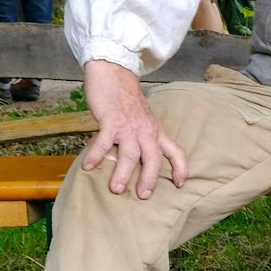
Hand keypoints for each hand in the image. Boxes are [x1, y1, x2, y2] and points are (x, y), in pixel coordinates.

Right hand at [79, 59, 187, 198]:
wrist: (114, 74)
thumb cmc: (126, 101)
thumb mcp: (143, 120)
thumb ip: (142, 138)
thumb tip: (138, 161)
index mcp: (156, 131)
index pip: (175, 151)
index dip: (181, 168)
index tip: (182, 184)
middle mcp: (146, 130)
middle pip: (153, 158)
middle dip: (150, 179)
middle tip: (143, 196)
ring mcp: (129, 126)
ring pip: (130, 154)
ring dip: (123, 173)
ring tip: (115, 189)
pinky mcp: (111, 120)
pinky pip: (104, 141)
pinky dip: (96, 154)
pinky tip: (89, 167)